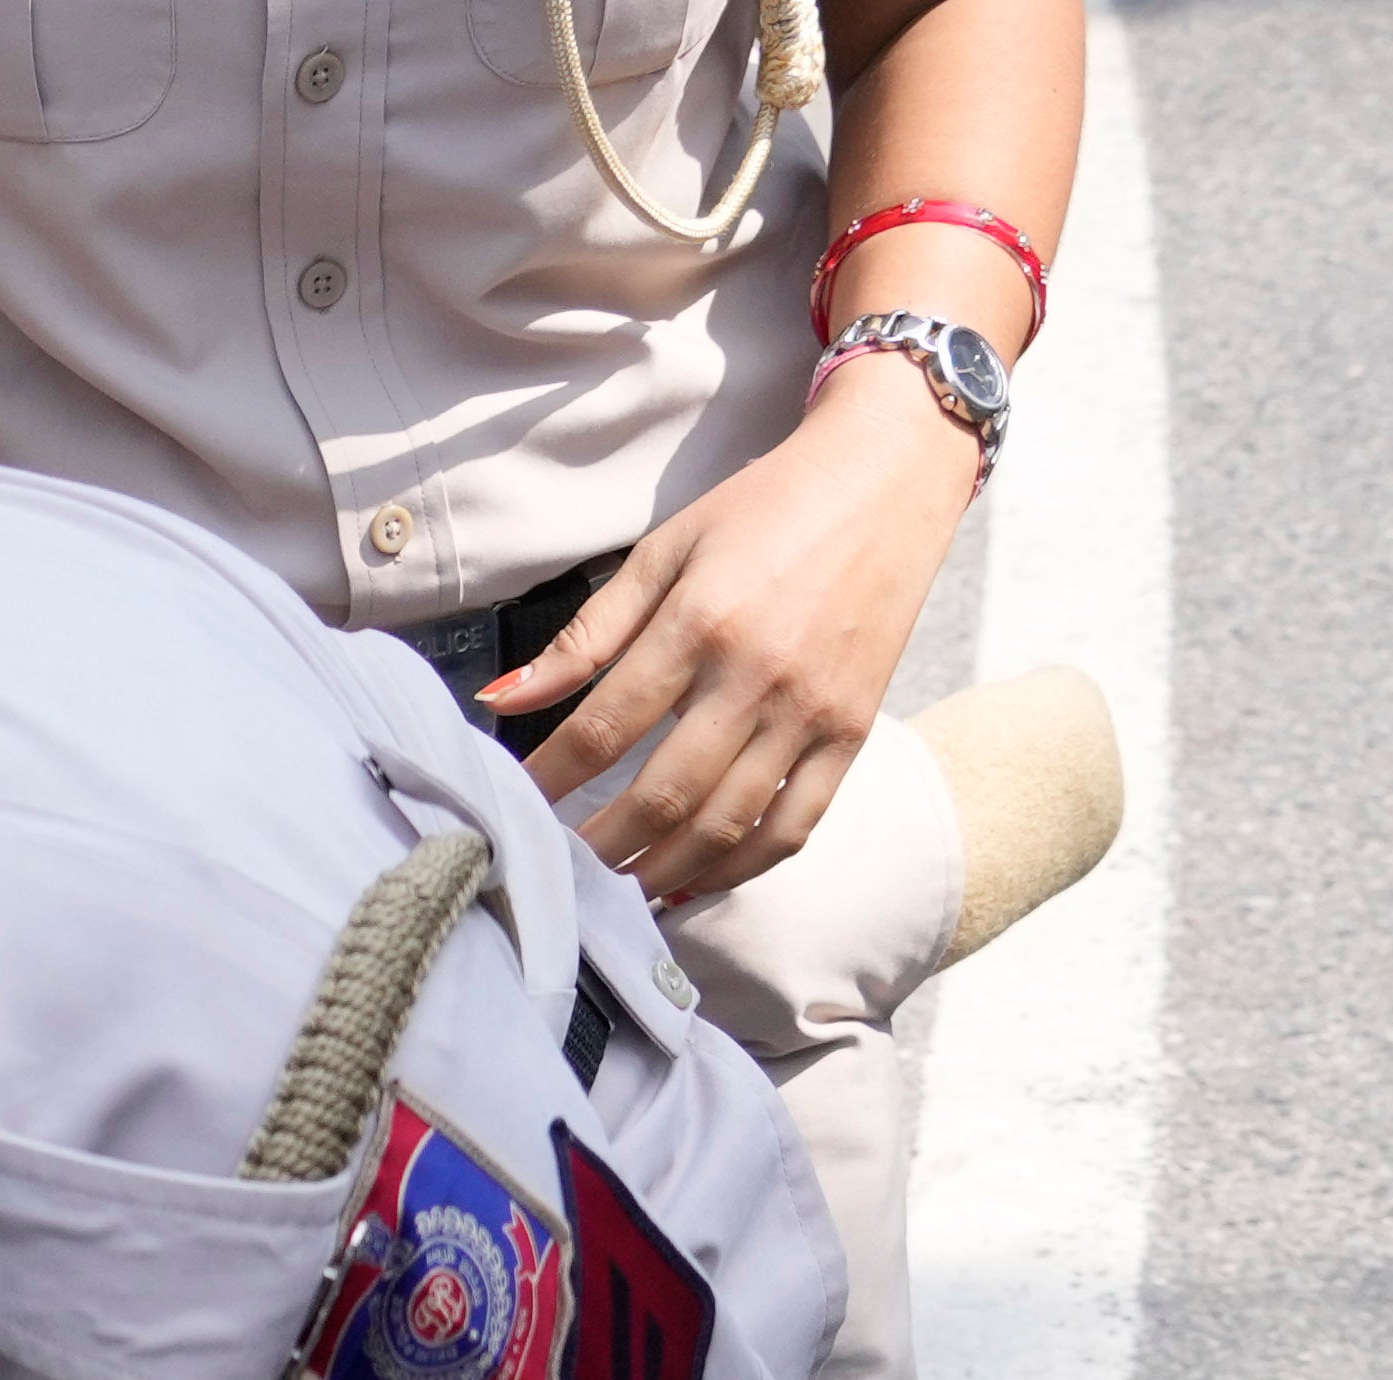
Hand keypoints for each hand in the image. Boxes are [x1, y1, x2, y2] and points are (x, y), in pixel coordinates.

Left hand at [493, 382, 986, 903]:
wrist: (888, 477)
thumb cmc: (767, 509)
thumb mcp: (666, 550)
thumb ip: (587, 634)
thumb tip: (504, 700)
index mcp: (701, 621)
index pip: (606, 728)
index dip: (552, 780)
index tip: (514, 809)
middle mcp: (758, 676)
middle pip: (664, 795)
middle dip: (601, 848)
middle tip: (561, 872)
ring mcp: (812, 711)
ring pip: (727, 826)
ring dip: (662, 872)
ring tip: (616, 890)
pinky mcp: (854, 732)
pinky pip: (794, 826)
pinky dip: (739, 867)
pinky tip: (694, 881)